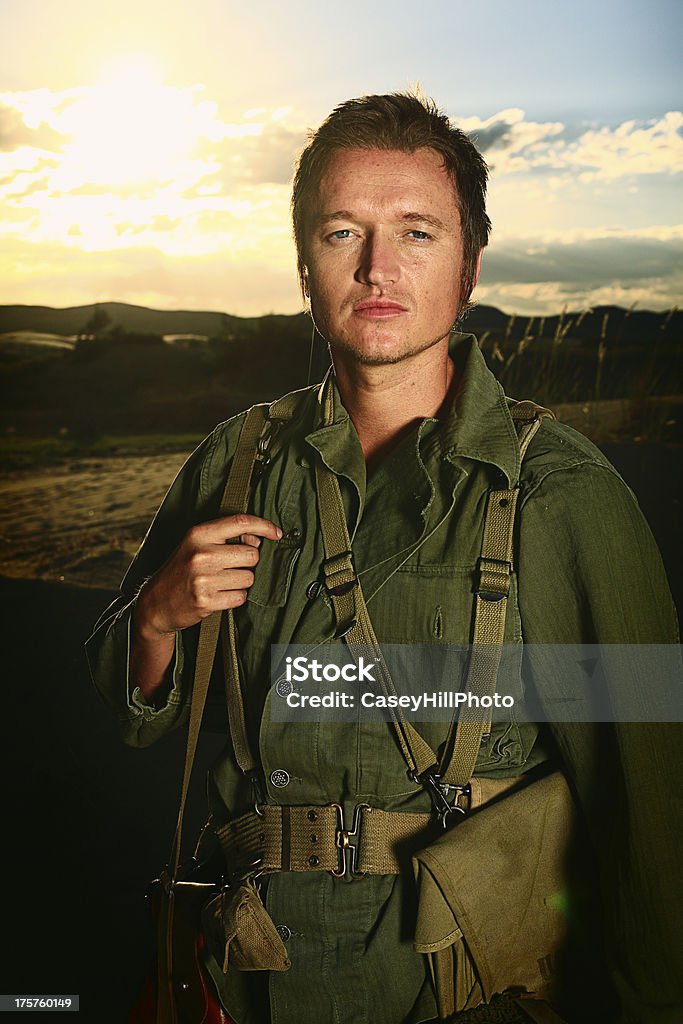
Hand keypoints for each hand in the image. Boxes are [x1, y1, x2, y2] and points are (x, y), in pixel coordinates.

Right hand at [134, 514, 281, 637]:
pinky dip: (235, 597)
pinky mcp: (206, 601)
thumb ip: (224, 538)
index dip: (264, 526)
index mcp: (198, 534)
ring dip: (241, 582)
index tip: (276, 533)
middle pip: (252, 555)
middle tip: (230, 568)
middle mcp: (201, 554)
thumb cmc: (180, 570)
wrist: (154, 603)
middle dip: (247, 563)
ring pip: (249, 578)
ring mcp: (203, 578)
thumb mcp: (195, 545)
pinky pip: (241, 597)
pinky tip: (219, 595)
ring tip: (221, 583)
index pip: (240, 522)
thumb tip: (258, 539)